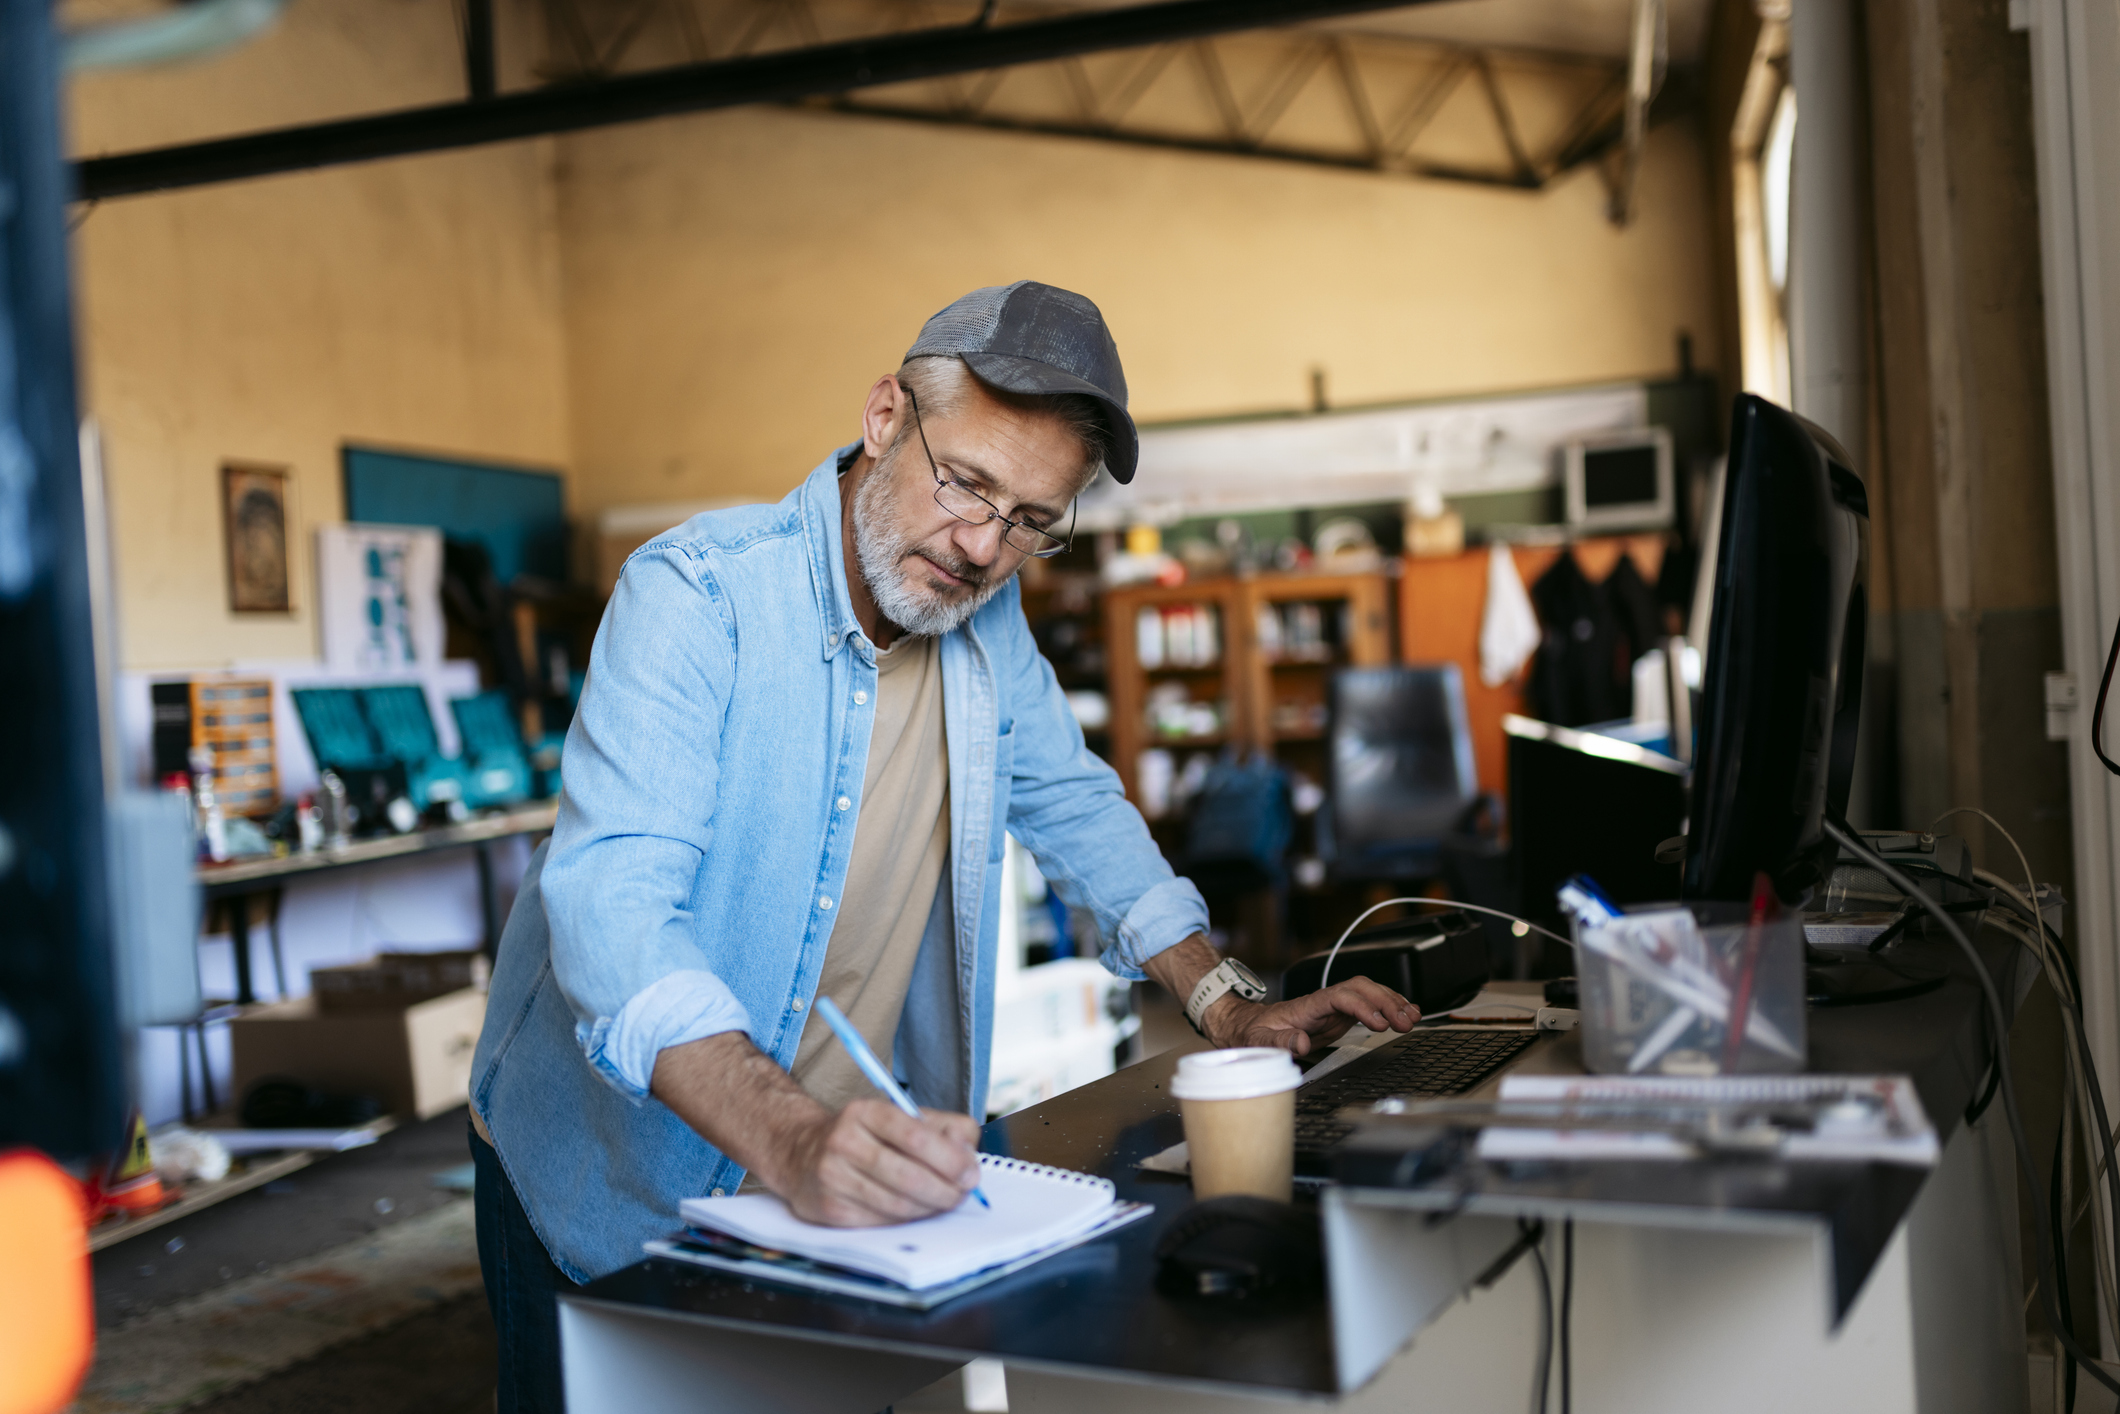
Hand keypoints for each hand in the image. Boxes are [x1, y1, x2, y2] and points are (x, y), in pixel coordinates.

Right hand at [773, 1099, 982, 1227]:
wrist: (801, 1153)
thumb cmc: (865, 1136)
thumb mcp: (902, 1117)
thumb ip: (944, 1128)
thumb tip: (968, 1154)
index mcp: (866, 1112)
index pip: (915, 1136)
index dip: (950, 1160)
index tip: (971, 1174)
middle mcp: (844, 1141)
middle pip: (908, 1175)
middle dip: (945, 1191)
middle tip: (962, 1195)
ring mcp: (832, 1176)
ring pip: (897, 1204)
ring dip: (929, 1209)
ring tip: (942, 1203)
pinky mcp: (828, 1208)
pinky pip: (880, 1222)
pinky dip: (906, 1221)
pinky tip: (914, 1211)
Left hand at [1202, 976, 1417, 1054]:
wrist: (1246, 1026)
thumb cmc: (1252, 1033)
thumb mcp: (1257, 1042)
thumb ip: (1277, 1043)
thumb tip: (1300, 1044)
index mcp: (1306, 1006)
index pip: (1340, 997)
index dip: (1362, 1006)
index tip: (1379, 1022)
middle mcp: (1323, 1002)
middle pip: (1359, 988)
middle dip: (1385, 1001)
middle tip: (1405, 1022)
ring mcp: (1332, 1008)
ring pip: (1367, 992)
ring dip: (1391, 1002)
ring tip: (1413, 1017)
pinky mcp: (1338, 1016)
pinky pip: (1367, 1006)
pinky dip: (1388, 1007)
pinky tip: (1405, 1013)